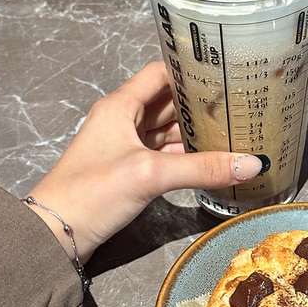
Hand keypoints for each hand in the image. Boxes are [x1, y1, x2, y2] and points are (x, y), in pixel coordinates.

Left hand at [25, 61, 262, 262]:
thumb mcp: (149, 174)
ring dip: (193, 132)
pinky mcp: (128, 171)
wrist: (54, 235)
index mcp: (120, 105)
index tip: (223, 74)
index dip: (189, 71)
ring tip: (231, 131)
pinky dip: (183, 155)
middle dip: (199, 104)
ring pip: (166, 130)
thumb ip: (201, 168)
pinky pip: (162, 154)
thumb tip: (252, 164)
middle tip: (238, 106)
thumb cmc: (92, 193)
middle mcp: (123, 120)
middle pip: (167, 102)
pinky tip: (208, 159)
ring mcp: (125, 146)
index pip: (160, 73)